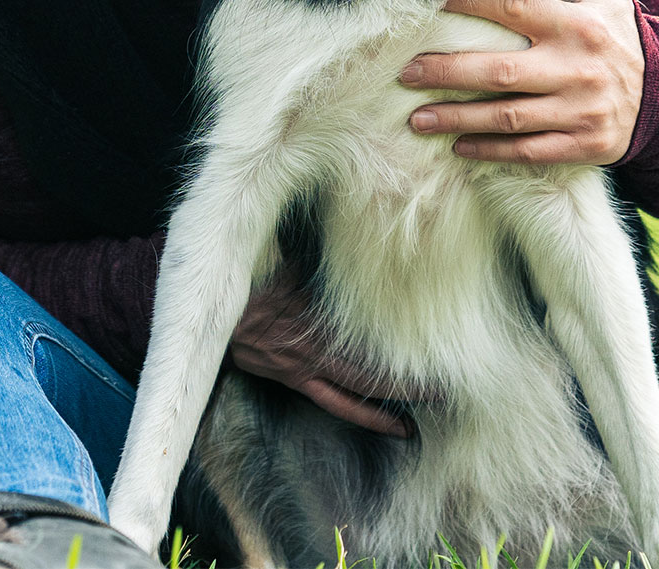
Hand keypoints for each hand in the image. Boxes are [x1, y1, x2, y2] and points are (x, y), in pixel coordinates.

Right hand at [230, 270, 426, 436]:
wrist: (216, 313)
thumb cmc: (254, 283)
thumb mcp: (287, 261)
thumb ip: (318, 255)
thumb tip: (354, 234)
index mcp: (317, 324)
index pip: (369, 342)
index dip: (401, 349)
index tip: (434, 349)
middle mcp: (315, 354)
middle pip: (370, 376)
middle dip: (407, 386)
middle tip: (442, 391)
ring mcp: (305, 372)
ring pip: (355, 398)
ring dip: (387, 411)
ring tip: (417, 423)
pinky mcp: (295, 381)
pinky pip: (334, 403)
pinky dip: (362, 414)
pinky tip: (385, 424)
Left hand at [399, 0, 644, 165]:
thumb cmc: (616, 33)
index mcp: (577, 25)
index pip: (513, 7)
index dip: (468, 1)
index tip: (429, 2)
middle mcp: (576, 69)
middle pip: (500, 71)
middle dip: (447, 72)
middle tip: (405, 72)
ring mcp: (579, 111)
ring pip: (507, 117)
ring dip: (456, 118)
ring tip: (416, 117)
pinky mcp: (582, 146)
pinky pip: (528, 151)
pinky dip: (490, 151)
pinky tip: (457, 146)